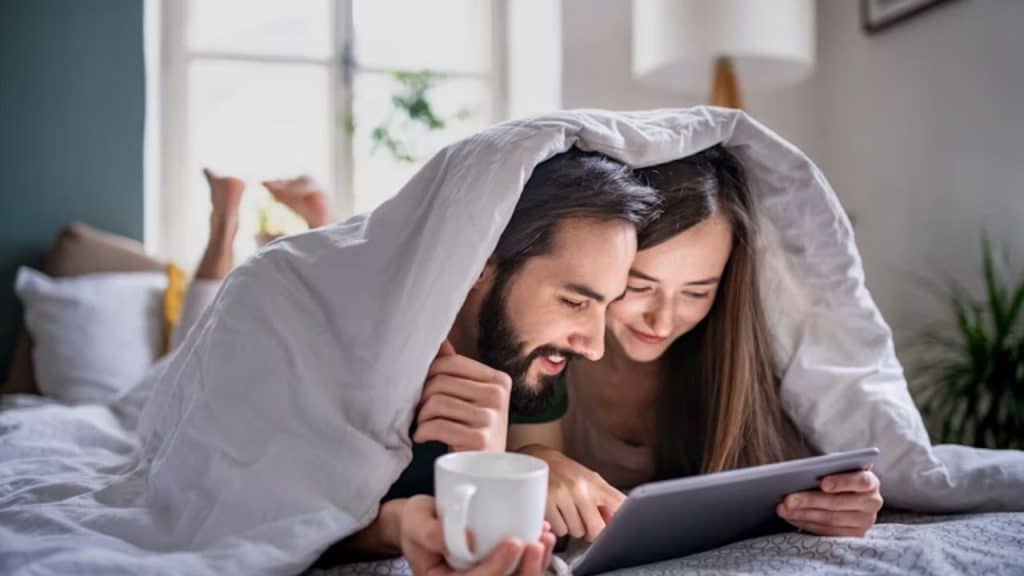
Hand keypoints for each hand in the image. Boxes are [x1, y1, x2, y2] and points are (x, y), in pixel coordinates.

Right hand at [400, 495, 556, 575]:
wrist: (420, 520)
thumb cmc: (416, 520)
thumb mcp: (416, 521)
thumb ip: (434, 532)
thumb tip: (469, 538)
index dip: (496, 568)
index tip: (514, 542)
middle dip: (525, 571)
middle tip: (537, 543)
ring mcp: (483, 575)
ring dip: (536, 565)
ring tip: (546, 538)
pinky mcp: (496, 566)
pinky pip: (518, 569)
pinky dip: (536, 556)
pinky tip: (544, 535)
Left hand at [415, 340, 512, 451]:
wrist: (486, 474)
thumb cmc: (473, 432)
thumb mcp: (469, 397)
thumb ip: (455, 369)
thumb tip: (440, 341)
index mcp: (498, 380)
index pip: (450, 363)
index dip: (428, 375)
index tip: (424, 392)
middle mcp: (498, 396)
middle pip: (440, 381)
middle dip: (423, 398)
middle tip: (421, 413)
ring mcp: (491, 418)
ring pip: (436, 402)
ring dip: (422, 417)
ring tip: (424, 425)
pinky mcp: (480, 440)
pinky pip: (437, 425)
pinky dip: (423, 432)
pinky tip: (424, 437)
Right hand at [521, 445, 624, 541]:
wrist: (537, 458)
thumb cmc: (565, 472)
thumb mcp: (588, 480)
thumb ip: (604, 500)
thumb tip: (616, 523)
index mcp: (595, 482)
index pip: (620, 505)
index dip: (619, 521)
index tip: (612, 525)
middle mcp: (580, 487)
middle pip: (598, 528)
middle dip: (592, 531)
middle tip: (585, 524)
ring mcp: (562, 495)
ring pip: (577, 531)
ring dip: (573, 528)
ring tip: (566, 513)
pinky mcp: (545, 502)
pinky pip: (560, 530)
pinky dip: (559, 527)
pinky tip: (556, 514)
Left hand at [777, 467, 882, 536]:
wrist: (847, 493)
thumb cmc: (838, 475)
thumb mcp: (836, 467)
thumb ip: (828, 466)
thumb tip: (807, 470)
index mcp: (870, 481)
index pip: (861, 481)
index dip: (842, 482)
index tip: (822, 483)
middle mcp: (872, 503)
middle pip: (838, 503)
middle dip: (810, 501)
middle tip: (788, 499)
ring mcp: (864, 522)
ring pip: (830, 519)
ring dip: (803, 514)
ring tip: (783, 508)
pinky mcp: (854, 535)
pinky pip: (827, 531)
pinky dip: (806, 523)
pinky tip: (791, 517)